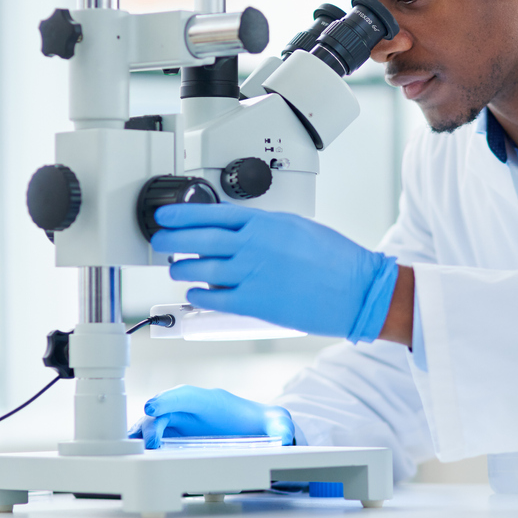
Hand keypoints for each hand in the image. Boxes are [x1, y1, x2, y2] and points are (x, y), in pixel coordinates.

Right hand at [128, 385, 293, 448]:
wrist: (257, 428)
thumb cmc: (260, 423)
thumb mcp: (276, 423)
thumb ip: (280, 426)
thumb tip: (284, 435)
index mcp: (212, 401)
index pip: (187, 395)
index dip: (168, 400)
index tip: (152, 408)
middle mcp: (192, 408)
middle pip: (164, 410)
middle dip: (152, 424)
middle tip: (150, 444)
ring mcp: (181, 421)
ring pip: (154, 423)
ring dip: (142, 434)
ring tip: (134, 449)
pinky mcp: (175, 435)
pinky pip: (154, 435)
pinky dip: (143, 442)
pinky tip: (134, 452)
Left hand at [149, 203, 399, 341]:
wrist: (357, 289)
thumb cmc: (336, 258)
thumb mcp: (298, 227)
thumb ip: (265, 227)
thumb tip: (240, 231)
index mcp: (264, 224)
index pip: (211, 214)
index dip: (182, 215)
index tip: (165, 215)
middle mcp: (253, 246)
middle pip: (198, 239)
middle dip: (172, 239)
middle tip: (160, 240)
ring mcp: (252, 274)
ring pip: (200, 268)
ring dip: (182, 268)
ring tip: (176, 268)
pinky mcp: (255, 303)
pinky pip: (214, 298)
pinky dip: (198, 294)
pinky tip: (194, 292)